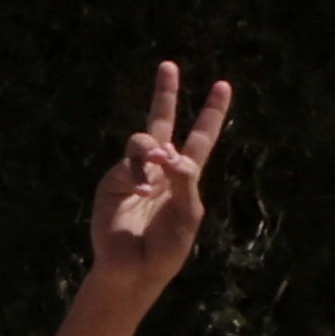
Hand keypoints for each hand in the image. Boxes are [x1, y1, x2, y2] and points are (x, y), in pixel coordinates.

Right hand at [85, 61, 235, 289]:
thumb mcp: (188, 215)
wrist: (133, 270)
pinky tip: (139, 194)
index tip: (222, 85)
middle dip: (164, 94)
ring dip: (151, 148)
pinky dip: (136, 176)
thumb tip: (169, 152)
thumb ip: (185, 181)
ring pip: (142, 141)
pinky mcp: (112, 183)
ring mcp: (133, 174)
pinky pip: (126, 167)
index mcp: (185, 177)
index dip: (211, 113)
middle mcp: (158, 169)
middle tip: (168, 65)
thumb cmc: (167, 248)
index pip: (201, 138)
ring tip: (158, 162)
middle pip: (162, 123)